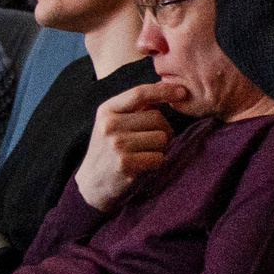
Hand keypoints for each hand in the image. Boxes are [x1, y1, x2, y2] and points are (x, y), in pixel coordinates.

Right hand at [75, 82, 184, 211]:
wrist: (91, 184)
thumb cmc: (108, 150)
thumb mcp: (113, 123)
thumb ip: (135, 107)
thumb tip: (165, 89)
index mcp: (107, 110)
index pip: (140, 93)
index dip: (164, 91)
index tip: (182, 91)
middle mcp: (111, 125)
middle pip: (157, 118)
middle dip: (164, 129)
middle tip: (155, 141)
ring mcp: (117, 145)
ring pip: (161, 138)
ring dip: (160, 148)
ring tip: (145, 154)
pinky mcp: (126, 164)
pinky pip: (158, 158)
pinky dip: (156, 162)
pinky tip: (143, 166)